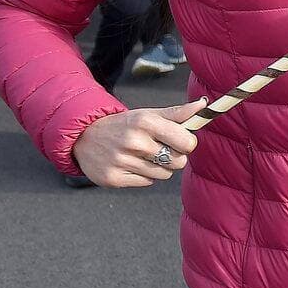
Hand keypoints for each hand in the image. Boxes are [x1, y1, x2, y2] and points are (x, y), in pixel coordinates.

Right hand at [72, 98, 206, 186]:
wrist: (84, 136)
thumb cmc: (125, 125)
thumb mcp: (149, 114)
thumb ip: (178, 113)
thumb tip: (203, 105)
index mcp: (145, 122)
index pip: (187, 142)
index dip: (188, 143)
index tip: (181, 141)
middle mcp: (133, 142)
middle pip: (178, 162)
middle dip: (175, 157)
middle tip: (161, 149)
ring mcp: (122, 161)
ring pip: (164, 174)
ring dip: (160, 167)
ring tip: (145, 156)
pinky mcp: (113, 179)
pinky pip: (147, 182)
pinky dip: (144, 175)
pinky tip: (132, 164)